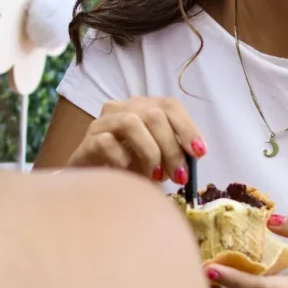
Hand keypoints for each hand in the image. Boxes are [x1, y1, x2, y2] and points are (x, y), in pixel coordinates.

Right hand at [67, 96, 205, 182]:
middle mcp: (123, 108)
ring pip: (131, 123)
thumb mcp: (158, 158)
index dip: (188, 127)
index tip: (199, 153)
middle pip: (153, 115)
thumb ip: (174, 152)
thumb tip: (194, 157)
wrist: (91, 181)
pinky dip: (122, 160)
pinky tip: (127, 172)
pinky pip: (107, 143)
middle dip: (171, 148)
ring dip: (150, 152)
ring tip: (155, 176)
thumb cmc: (129, 167)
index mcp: (143, 107)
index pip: (170, 105)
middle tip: (178, 176)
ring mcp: (102, 123)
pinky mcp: (87, 141)